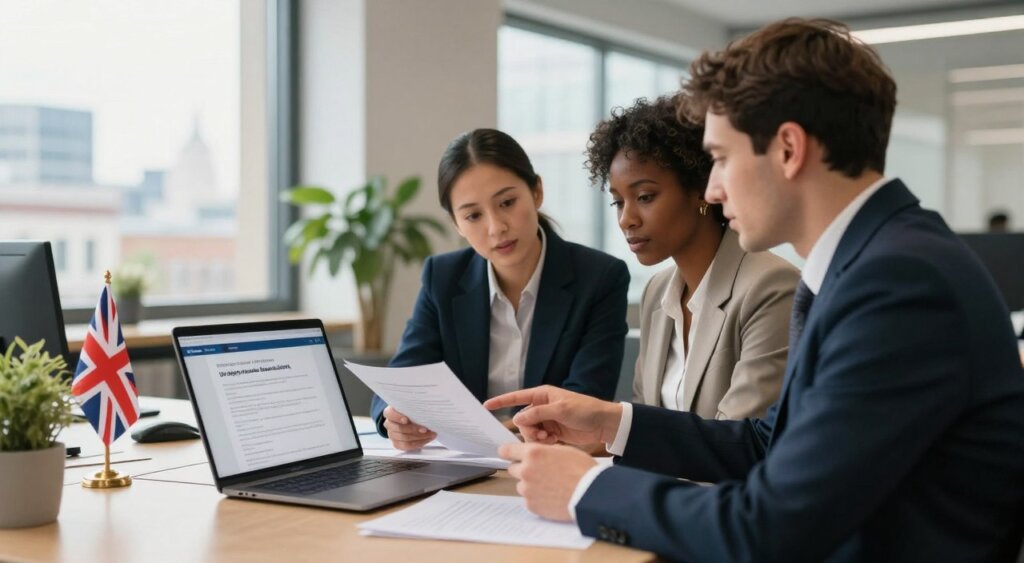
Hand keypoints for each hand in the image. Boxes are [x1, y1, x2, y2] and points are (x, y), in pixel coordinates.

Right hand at [382, 406, 435, 450]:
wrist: (412, 419)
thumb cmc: (412, 411)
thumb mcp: (413, 406)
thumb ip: (415, 407)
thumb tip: (425, 407)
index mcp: (390, 412)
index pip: (390, 414)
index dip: (397, 417)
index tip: (406, 420)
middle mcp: (389, 424)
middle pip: (399, 428)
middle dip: (414, 429)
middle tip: (426, 429)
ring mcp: (392, 434)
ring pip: (404, 438)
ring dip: (419, 437)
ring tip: (430, 434)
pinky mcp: (397, 443)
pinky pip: (406, 446)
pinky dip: (418, 443)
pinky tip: (426, 439)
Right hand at [483, 385, 621, 445]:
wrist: (603, 424)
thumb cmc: (585, 410)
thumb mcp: (561, 409)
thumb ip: (538, 413)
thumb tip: (519, 418)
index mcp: (543, 395)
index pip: (517, 397)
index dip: (501, 401)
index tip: (487, 406)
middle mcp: (542, 407)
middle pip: (522, 420)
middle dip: (528, 430)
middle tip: (541, 435)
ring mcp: (547, 420)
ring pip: (530, 432)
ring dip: (536, 438)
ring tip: (550, 438)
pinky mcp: (552, 433)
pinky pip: (539, 439)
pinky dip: (544, 442)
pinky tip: (554, 441)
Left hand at [499, 442, 595, 521]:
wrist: (590, 494)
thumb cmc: (581, 470)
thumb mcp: (563, 450)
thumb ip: (544, 450)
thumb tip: (535, 452)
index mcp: (533, 453)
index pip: (506, 450)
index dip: (507, 452)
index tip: (507, 454)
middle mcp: (526, 470)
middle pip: (513, 469)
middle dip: (523, 469)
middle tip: (539, 472)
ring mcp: (527, 489)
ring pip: (521, 485)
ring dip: (530, 485)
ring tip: (550, 486)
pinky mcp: (531, 505)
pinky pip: (529, 499)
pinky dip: (537, 498)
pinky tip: (551, 496)